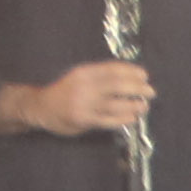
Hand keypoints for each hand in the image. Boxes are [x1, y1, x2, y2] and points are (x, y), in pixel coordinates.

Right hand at [2, 60, 154, 137]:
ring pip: (116, 104)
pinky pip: (110, 120)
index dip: (131, 71)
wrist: (40, 107)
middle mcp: (84, 87)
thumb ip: (100, 77)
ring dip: (134, 105)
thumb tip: (131, 77)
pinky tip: (132, 118)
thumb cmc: (65, 91)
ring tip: (144, 106)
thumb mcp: (79, 77)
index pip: (112, 69)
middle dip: (138, 88)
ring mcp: (84, 104)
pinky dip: (124, 119)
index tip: (144, 75)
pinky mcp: (84, 119)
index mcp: (84, 73)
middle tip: (151, 91)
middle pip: (117, 85)